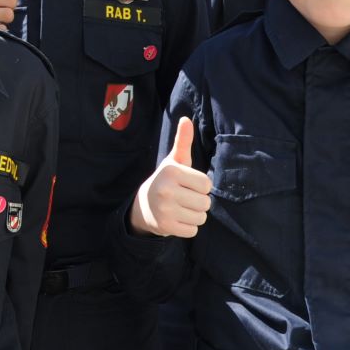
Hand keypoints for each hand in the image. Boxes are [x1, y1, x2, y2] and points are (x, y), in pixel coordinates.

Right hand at [129, 117, 212, 237]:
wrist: (143, 205)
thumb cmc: (166, 180)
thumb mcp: (174, 161)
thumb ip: (183, 141)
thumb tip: (186, 119)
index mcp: (171, 172)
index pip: (206, 184)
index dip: (201, 186)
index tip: (188, 184)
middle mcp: (166, 190)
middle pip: (206, 202)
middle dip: (199, 202)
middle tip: (184, 198)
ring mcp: (165, 210)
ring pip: (201, 217)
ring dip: (195, 215)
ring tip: (181, 208)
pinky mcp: (166, 227)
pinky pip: (193, 230)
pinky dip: (188, 227)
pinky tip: (177, 219)